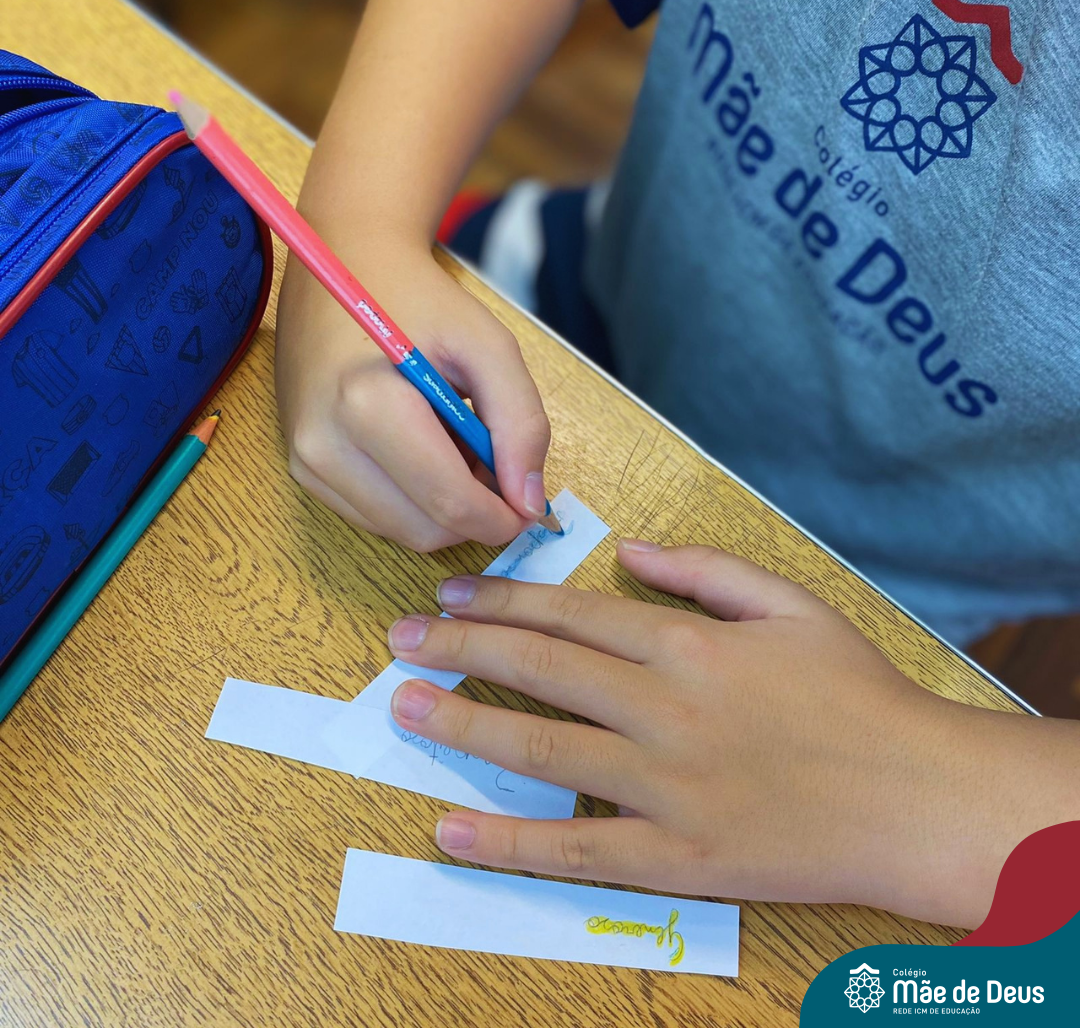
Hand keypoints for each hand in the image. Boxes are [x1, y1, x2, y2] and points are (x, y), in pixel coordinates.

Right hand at [275, 236, 550, 550]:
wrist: (344, 266)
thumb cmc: (420, 301)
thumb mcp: (488, 345)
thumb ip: (521, 422)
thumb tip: (529, 502)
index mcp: (367, 405)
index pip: (449, 503)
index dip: (502, 517)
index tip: (528, 504)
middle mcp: (324, 443)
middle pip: (426, 531)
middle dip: (474, 514)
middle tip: (491, 463)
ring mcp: (306, 462)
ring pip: (402, 533)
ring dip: (443, 509)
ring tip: (452, 446)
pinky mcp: (303, 470)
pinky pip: (375, 518)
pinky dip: (412, 502)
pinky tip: (420, 452)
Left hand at [384, 540, 1051, 926]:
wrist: (915, 796)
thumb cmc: (857, 692)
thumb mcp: (791, 603)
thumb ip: (705, 568)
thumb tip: (628, 548)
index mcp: (688, 644)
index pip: (570, 615)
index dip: (502, 601)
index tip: (452, 594)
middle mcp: (661, 708)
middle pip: (539, 669)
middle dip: (460, 647)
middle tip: (403, 638)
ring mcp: (662, 786)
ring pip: (541, 748)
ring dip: (465, 723)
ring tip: (405, 706)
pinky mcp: (673, 857)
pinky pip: (575, 850)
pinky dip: (508, 841)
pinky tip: (452, 828)